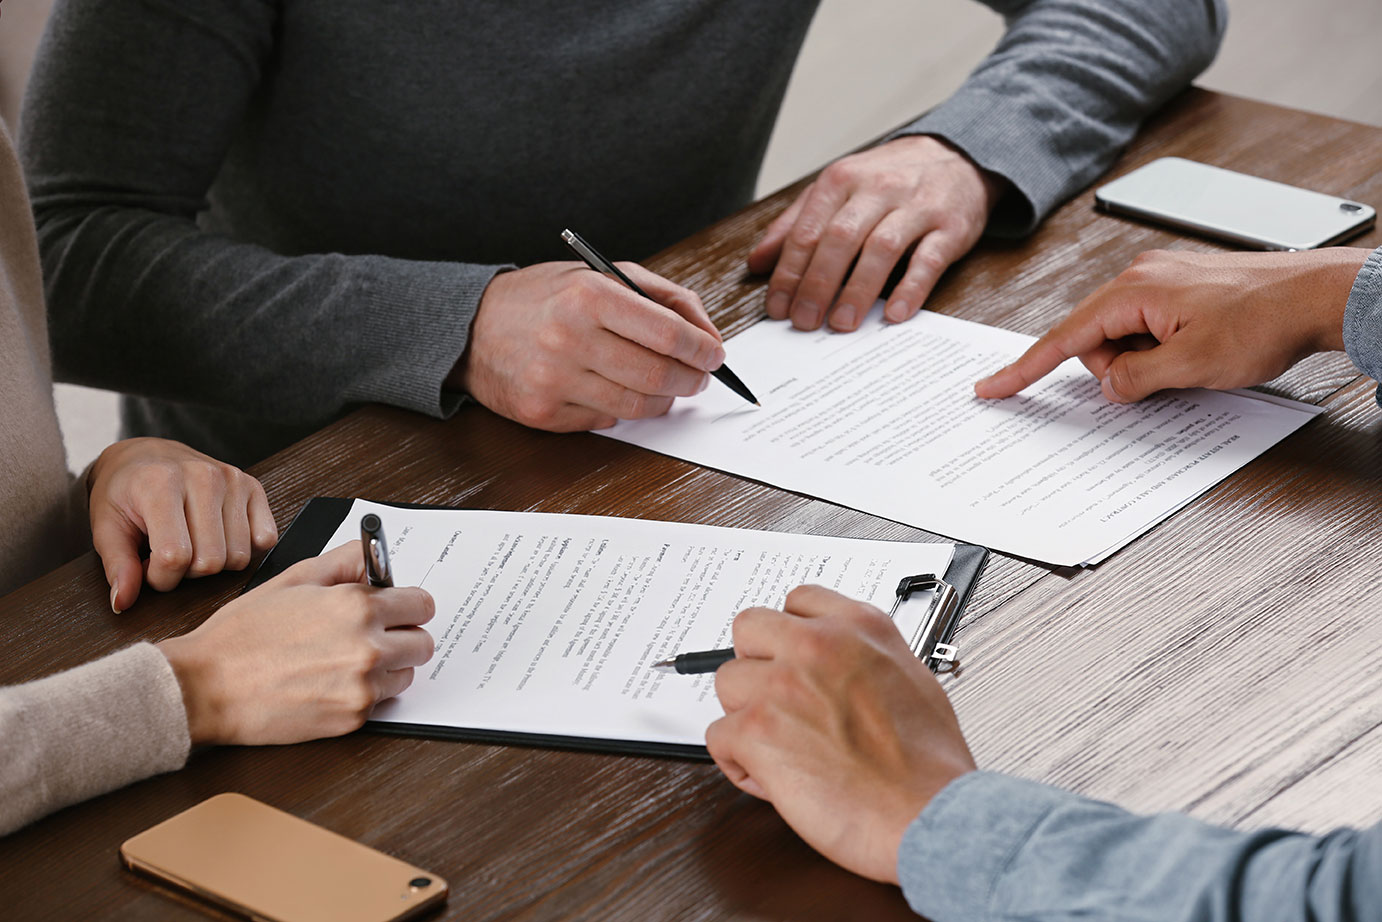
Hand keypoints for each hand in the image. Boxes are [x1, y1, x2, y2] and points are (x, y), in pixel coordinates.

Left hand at [87, 438, 277, 613]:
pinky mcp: (252, 486)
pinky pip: (265, 539)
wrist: (146, 454)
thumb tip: (123, 602)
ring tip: (192, 544)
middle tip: (170, 555)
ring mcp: (232, 480)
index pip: (175, 557)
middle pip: (210, 561)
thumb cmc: (124, 492)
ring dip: (214, 562)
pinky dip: (243, 548)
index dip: (160, 577)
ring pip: (238, 556)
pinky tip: (219, 537)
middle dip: (187, 572)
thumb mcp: (106, 527)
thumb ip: (117, 566)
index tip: (148, 566)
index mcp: (161, 484)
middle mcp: (203, 477)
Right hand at [155, 542, 435, 745]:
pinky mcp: (352, 720)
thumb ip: (343, 562)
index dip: (407, 604)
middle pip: (423, 643)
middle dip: (403, 636)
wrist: (205, 688)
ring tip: (344, 661)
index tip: (396, 608)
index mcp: (357, 607)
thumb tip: (373, 558)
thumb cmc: (242, 634)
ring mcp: (362, 688)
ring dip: (387, 668)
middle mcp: (368, 647)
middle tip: (373, 635)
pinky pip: (379, 703)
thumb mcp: (292, 579)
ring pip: (406, 675)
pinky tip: (328, 683)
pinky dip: (364, 694)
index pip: (422, 605)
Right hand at [455, 261, 725, 430]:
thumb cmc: (545, 298)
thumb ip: (663, 298)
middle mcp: (569, 338)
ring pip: (638, 406)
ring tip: (666, 386)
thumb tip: (708, 337)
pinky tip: (618, 390)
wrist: (472, 328)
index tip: (715, 355)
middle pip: (658, 375)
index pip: (669, 334)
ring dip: (664, 400)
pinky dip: (624, 408)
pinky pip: (607, 420)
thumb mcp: (602, 275)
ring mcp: (554, 381)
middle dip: (691, 380)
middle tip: (699, 376)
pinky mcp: (543, 413)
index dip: (703, 350)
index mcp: (589, 296)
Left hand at [705, 585, 975, 884]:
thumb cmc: (931, 767)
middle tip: (777, 702)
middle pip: (748, 629)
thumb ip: (866, 658)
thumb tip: (842, 666)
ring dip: (746, 715)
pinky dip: (738, 762)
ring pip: (728, 683)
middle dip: (757, 664)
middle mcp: (817, 646)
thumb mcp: (914, 680)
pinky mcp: (757, 729)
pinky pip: (718, 736)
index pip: (798, 600)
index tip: (791, 656)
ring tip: (780, 748)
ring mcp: (782, 684)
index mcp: (858, 627)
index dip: (790, 634)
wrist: (932, 815)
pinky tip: (773, 778)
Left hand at [748, 135, 1001, 331]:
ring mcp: (916, 206)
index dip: (789, 273)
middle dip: (817, 284)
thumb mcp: (836, 191)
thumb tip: (757, 263)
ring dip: (858, 290)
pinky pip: (929, 259)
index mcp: (841, 181)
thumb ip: (796, 224)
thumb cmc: (886, 181)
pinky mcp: (951, 226)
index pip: (807, 231)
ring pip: (881, 248)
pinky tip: (896, 314)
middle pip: (839, 239)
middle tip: (804, 322)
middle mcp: (877, 189)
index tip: (778, 308)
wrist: (957, 156)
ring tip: (841, 323)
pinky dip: (911, 288)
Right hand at [975, 248, 1368, 402]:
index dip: (1025, 368)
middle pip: (1094, 339)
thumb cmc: (1266, 319)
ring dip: (1144, 361)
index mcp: (1133, 290)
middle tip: (1159, 379)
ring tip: (1189, 363)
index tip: (995, 386)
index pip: (1063, 337)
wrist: (1320, 295)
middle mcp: (1143, 277)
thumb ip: (1136, 378)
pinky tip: (1194, 353)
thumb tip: (1109, 385)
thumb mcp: (1190, 366)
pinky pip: (1150, 327)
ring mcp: (1164, 281)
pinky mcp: (1184, 290)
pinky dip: (1161, 349)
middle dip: (1115, 369)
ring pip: (1125, 337)